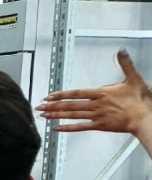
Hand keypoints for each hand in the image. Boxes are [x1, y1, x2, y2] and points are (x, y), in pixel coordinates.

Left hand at [37, 49, 151, 133]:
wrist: (144, 117)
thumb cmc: (139, 100)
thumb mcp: (133, 78)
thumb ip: (126, 64)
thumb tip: (121, 51)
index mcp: (101, 93)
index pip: (76, 93)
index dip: (61, 94)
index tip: (49, 95)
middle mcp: (96, 105)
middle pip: (70, 105)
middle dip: (53, 105)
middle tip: (39, 106)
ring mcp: (97, 116)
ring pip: (73, 115)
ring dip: (57, 115)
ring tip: (43, 115)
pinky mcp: (100, 126)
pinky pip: (80, 127)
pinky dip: (67, 128)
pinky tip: (56, 128)